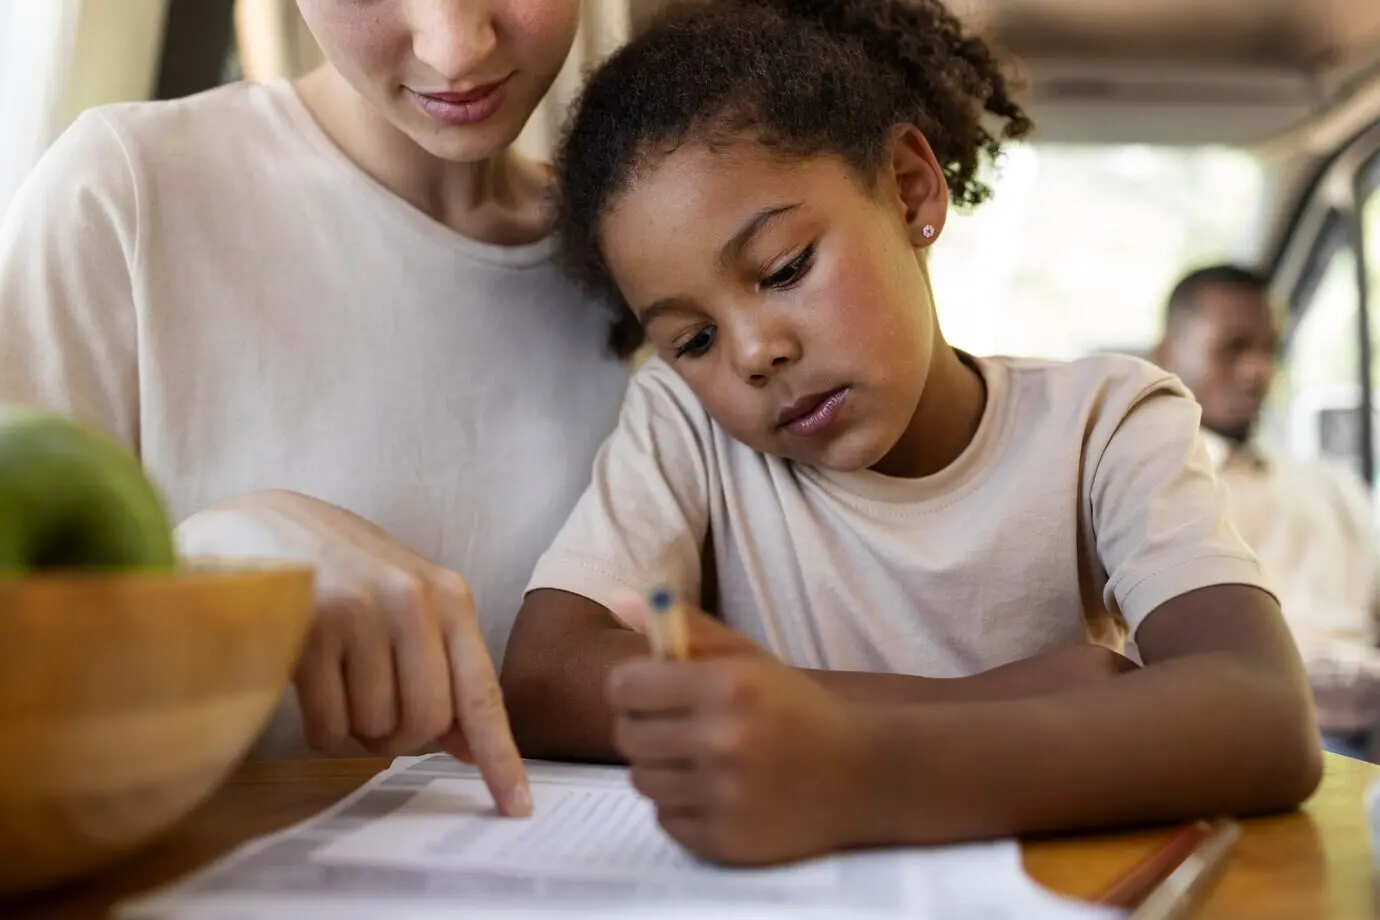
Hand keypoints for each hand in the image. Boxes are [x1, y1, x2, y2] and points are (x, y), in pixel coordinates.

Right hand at [175, 490, 529, 815]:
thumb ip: (443, 666)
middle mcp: (412, 600)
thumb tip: (471, 747)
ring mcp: (360, 612)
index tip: (517, 807)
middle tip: (377, 712)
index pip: (483, 693)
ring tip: (338, 676)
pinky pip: (328, 725)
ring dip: (356, 723)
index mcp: (449, 597)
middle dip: (402, 736)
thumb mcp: (407, 603)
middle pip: (427, 721)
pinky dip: (321, 726)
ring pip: (376, 725)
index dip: (500, 757)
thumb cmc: (345, 573)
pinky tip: (310, 681)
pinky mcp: (308, 629)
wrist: (262, 524)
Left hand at [606, 600, 868, 865]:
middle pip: (627, 736)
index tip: (654, 690)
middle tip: (678, 725)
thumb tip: (619, 601)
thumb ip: (686, 628)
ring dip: (662, 768)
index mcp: (727, 686)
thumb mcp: (749, 657)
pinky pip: (665, 820)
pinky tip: (717, 791)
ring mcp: (725, 797)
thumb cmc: (797, 707)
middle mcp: (723, 741)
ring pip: (642, 781)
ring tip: (700, 759)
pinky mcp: (727, 841)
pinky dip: (682, 807)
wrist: (864, 774)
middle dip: (645, 727)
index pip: (625, 686)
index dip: (635, 686)